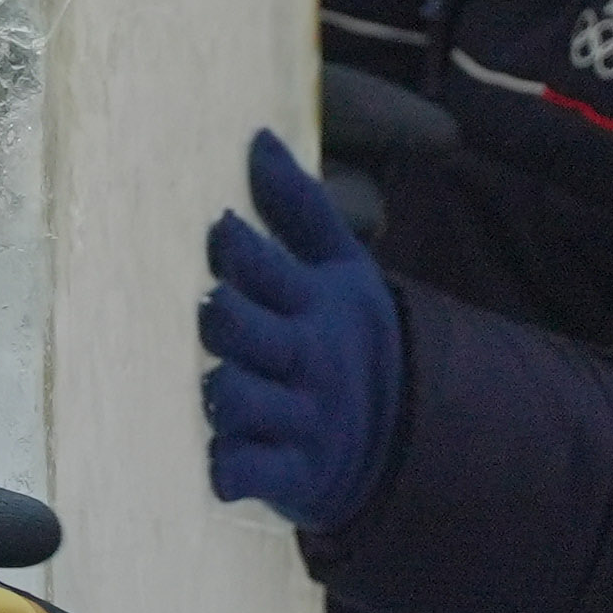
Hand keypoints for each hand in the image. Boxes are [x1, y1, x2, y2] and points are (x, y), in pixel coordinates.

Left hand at [202, 128, 403, 534]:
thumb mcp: (340, 267)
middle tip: (214, 311)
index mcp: (315, 301)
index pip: (267, 266)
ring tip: (218, 385)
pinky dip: (231, 467)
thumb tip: (259, 137)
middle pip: (245, 329)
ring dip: (220, 391)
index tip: (219, 234)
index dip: (235, 249)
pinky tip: (222, 458)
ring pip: (238, 399)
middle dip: (221, 316)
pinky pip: (249, 471)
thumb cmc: (344, 335)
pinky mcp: (292, 475)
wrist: (398, 433)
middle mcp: (305, 357)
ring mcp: (298, 418)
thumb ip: (300, 206)